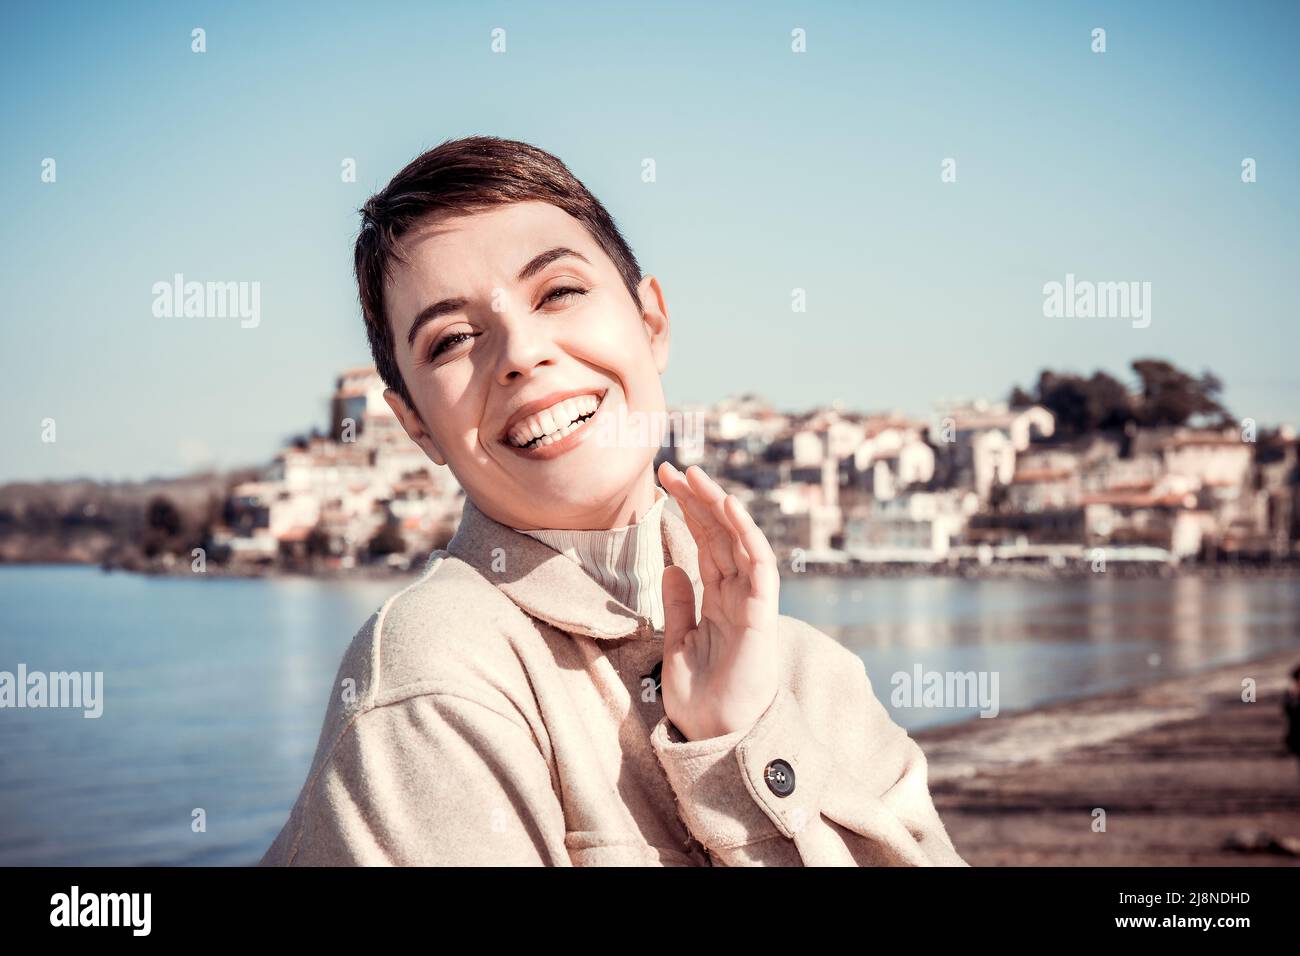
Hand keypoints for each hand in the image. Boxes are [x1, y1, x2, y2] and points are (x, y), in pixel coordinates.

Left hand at [655, 461, 779, 741]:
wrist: (717, 738)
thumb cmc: (701, 700)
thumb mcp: (676, 645)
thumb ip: (677, 606)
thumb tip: (669, 567)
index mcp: (716, 600)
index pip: (704, 544)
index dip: (687, 512)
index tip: (662, 484)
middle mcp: (735, 596)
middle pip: (719, 535)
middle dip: (697, 499)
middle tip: (671, 468)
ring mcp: (750, 603)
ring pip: (738, 541)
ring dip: (719, 506)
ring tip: (694, 475)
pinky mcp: (760, 615)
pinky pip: (760, 567)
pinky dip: (747, 535)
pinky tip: (729, 507)